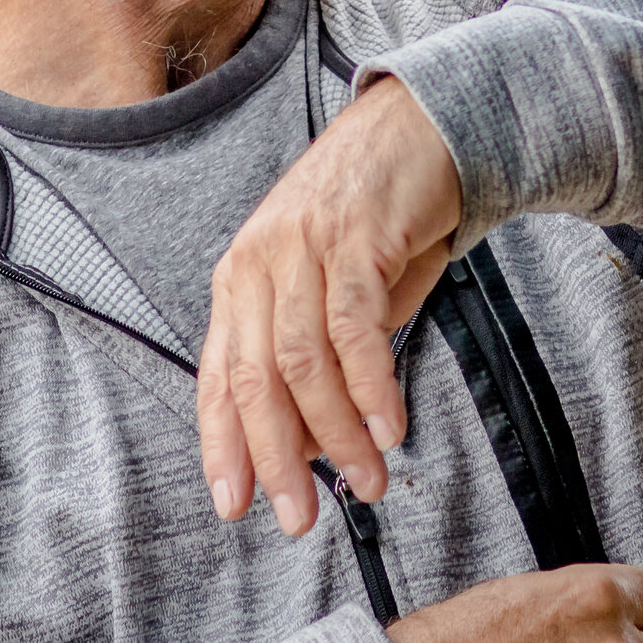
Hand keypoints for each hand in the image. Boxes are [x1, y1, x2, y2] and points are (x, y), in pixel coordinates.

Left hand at [198, 76, 459, 534]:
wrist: (424, 125)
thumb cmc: (382, 218)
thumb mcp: (336, 292)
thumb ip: (318, 361)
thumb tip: (309, 445)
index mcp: (240, 278)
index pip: (218, 376)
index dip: (223, 445)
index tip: (235, 504)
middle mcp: (258, 261)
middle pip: (255, 379)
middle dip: (276, 459)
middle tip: (301, 517)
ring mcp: (302, 246)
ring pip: (304, 363)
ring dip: (336, 434)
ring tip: (367, 482)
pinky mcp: (353, 236)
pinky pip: (355, 326)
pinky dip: (371, 384)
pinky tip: (390, 427)